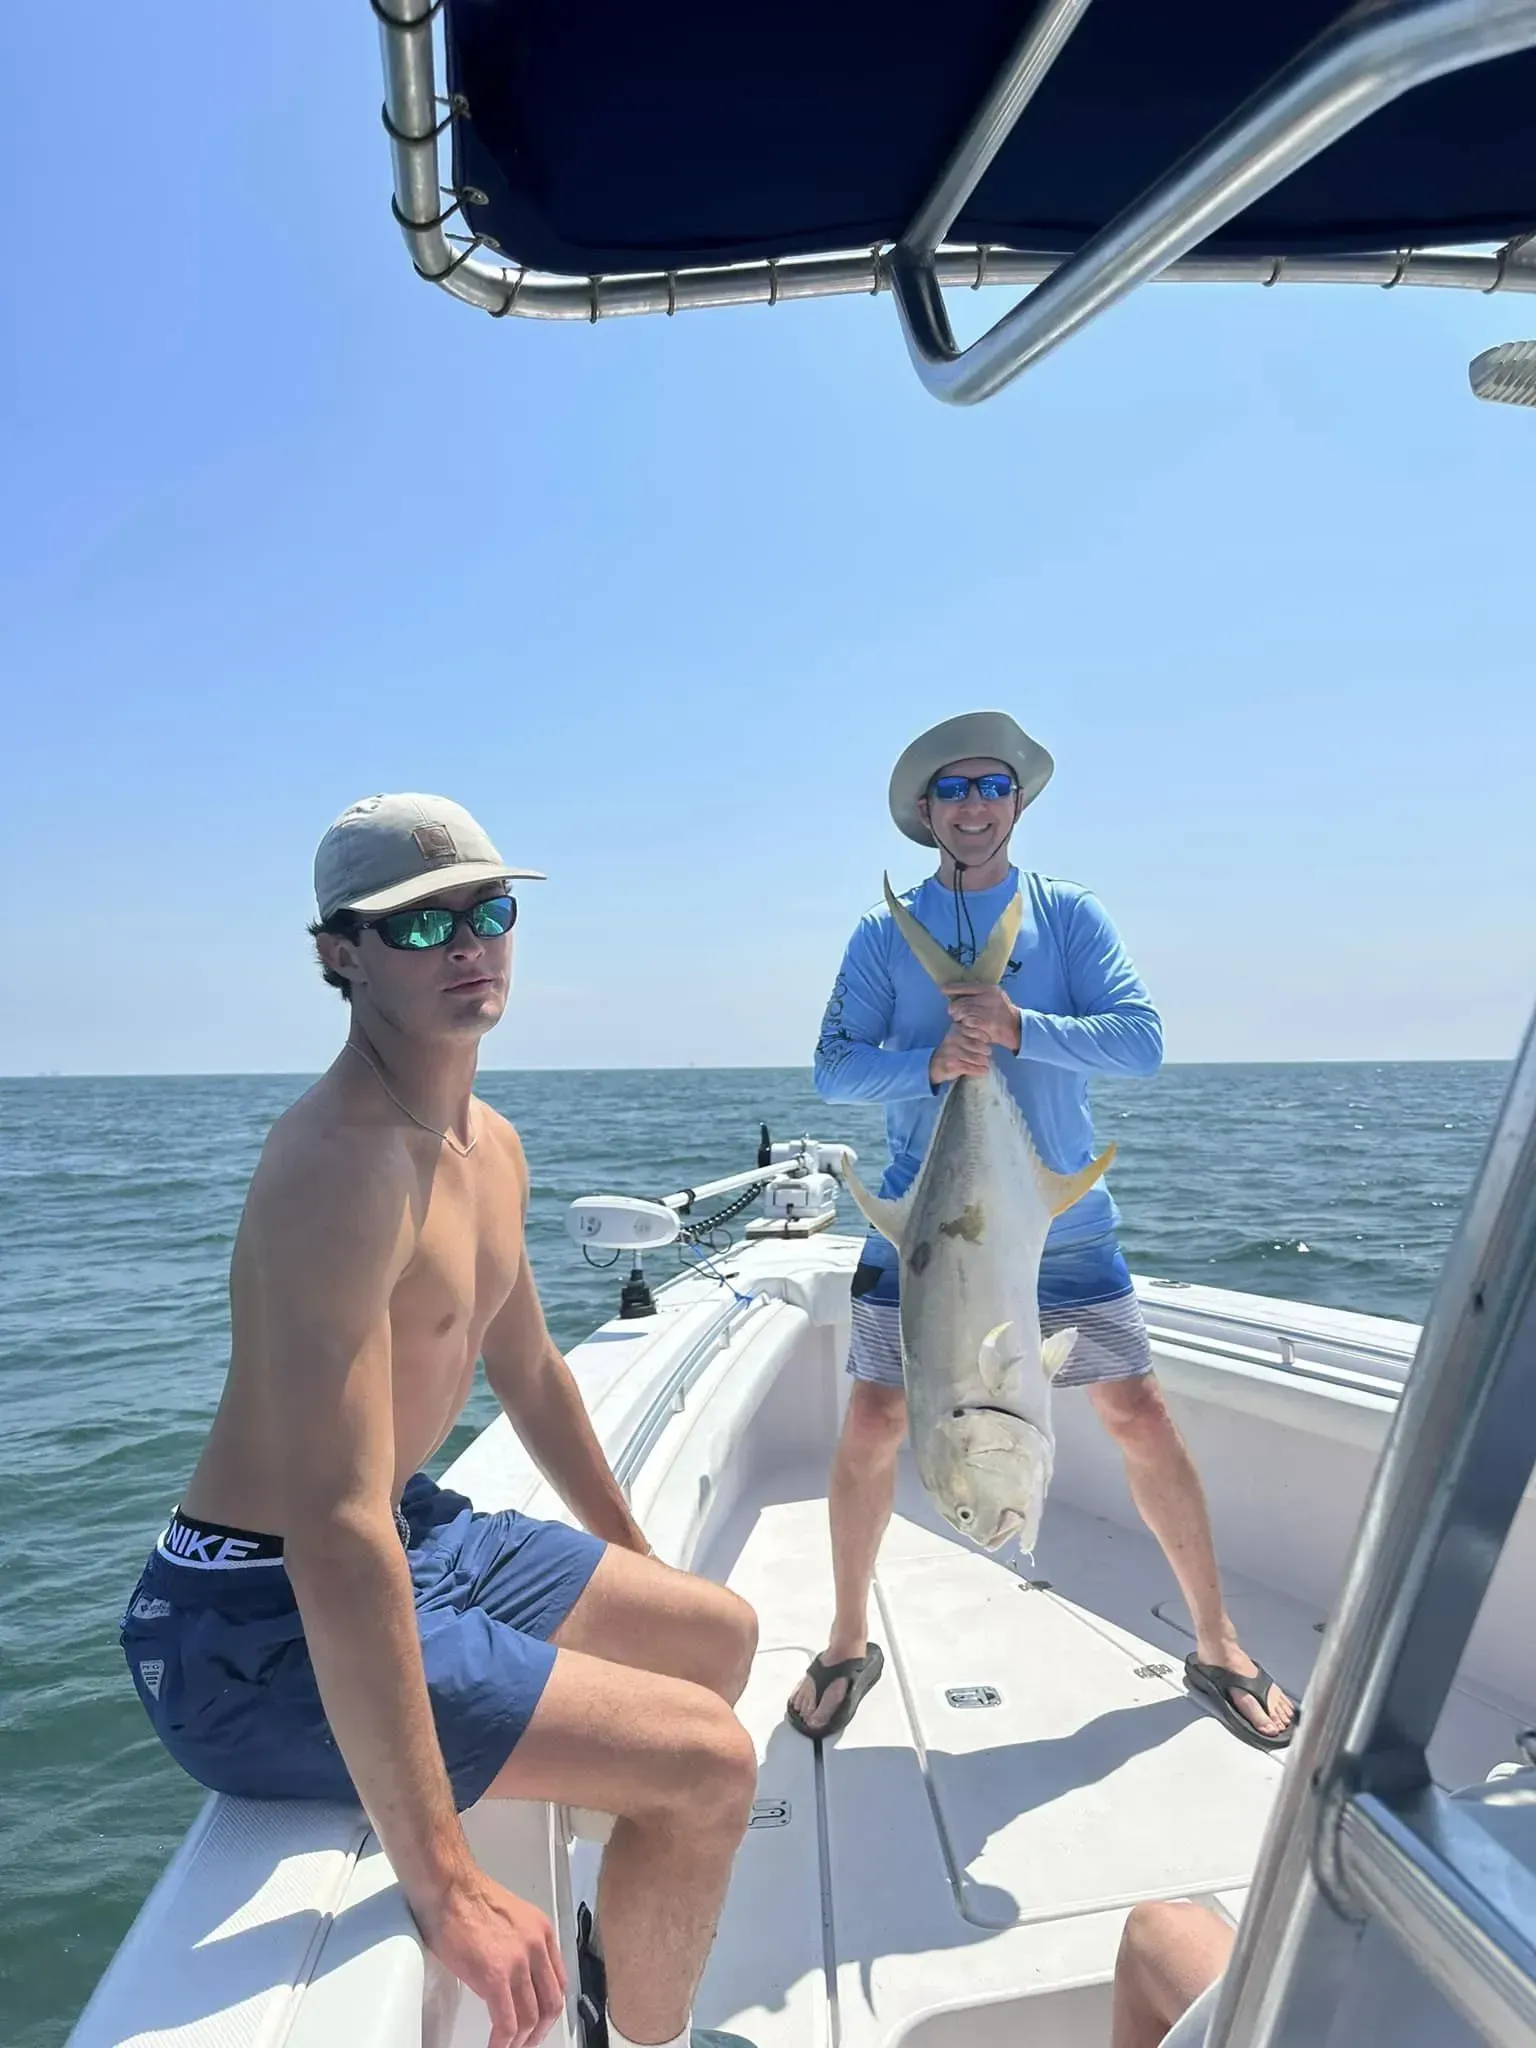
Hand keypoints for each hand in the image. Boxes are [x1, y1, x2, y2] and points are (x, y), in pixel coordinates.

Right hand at [415, 1869, 567, 2047]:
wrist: (450, 1889)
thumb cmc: (468, 1900)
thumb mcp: (511, 1918)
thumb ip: (520, 1945)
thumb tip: (515, 1976)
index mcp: (542, 1932)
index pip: (558, 1981)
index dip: (548, 2009)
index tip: (538, 2023)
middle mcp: (538, 1947)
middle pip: (550, 2003)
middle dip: (539, 2031)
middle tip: (525, 2043)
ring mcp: (519, 1963)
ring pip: (530, 2018)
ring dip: (520, 2041)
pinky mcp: (496, 1977)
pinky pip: (506, 2023)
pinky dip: (503, 2043)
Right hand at [930, 1017, 992, 1085]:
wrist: (934, 1066)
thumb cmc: (952, 1051)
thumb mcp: (959, 1038)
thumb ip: (972, 1034)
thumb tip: (991, 1036)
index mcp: (957, 1029)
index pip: (977, 1032)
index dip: (985, 1038)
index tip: (987, 1043)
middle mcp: (954, 1038)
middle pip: (979, 1046)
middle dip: (986, 1052)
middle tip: (987, 1056)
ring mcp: (952, 1051)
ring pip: (977, 1058)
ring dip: (984, 1062)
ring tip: (986, 1064)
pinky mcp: (952, 1064)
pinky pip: (971, 1068)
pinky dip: (980, 1071)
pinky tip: (984, 1071)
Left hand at [942, 983, 1021, 1051]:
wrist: (1015, 1027)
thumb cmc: (1002, 1011)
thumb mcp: (994, 996)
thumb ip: (978, 993)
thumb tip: (957, 993)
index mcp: (989, 988)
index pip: (966, 986)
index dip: (952, 988)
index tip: (942, 989)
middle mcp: (988, 997)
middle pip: (961, 1002)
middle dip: (954, 1009)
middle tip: (954, 1013)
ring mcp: (987, 1010)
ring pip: (962, 1012)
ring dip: (958, 1018)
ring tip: (961, 1020)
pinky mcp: (985, 1023)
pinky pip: (967, 1022)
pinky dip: (964, 1025)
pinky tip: (967, 1027)